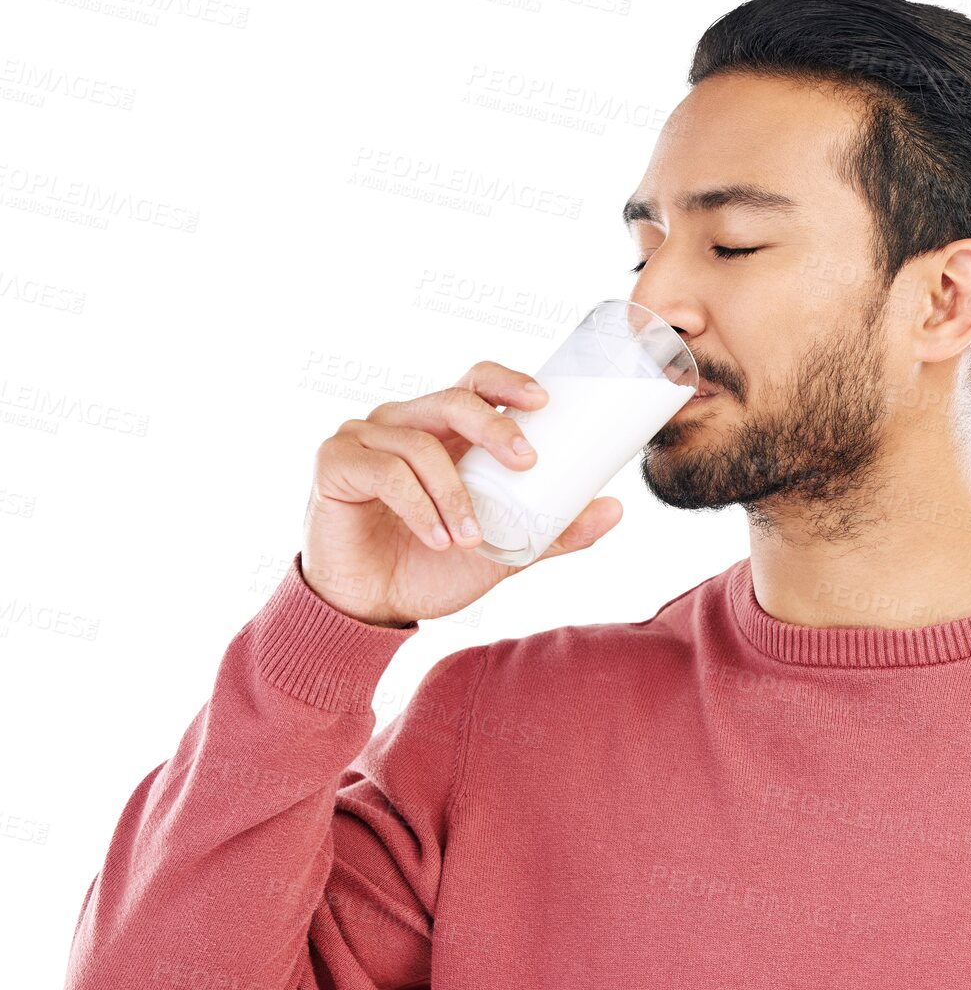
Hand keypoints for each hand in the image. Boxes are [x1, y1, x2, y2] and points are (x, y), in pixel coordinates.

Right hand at [300, 360, 622, 625]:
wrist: (373, 608)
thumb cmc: (432, 568)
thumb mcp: (504, 552)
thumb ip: (553, 532)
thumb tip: (616, 509)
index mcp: (445, 432)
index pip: (476, 384)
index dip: (507, 380)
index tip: (545, 401)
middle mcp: (404, 423)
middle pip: (453, 399)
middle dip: (495, 426)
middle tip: (527, 463)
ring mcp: (364, 438)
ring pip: (421, 445)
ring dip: (455, 493)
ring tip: (471, 537)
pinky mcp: (335, 463)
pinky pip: (385, 471)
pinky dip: (419, 506)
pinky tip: (438, 538)